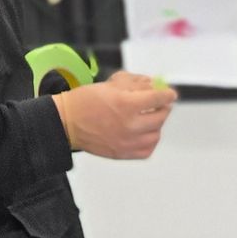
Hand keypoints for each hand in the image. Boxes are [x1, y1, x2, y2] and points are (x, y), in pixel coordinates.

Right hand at [53, 71, 173, 160]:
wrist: (67, 123)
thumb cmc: (86, 100)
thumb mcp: (111, 84)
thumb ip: (135, 83)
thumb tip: (154, 85)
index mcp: (127, 104)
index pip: (159, 98)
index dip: (167, 94)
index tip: (169, 93)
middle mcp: (131, 125)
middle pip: (161, 116)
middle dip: (162, 107)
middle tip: (158, 104)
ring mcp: (128, 142)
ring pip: (156, 134)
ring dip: (156, 124)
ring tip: (148, 118)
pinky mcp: (124, 154)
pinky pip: (147, 149)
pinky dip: (149, 141)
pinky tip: (143, 133)